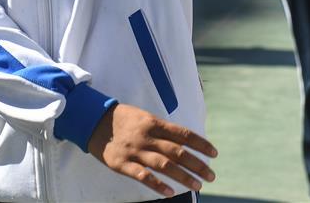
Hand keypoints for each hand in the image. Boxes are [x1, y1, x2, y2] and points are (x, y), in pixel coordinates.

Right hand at [88, 103, 216, 197]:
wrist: (95, 121)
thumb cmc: (124, 119)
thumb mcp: (145, 117)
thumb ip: (162, 129)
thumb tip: (184, 141)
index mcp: (154, 123)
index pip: (183, 134)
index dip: (200, 144)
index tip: (214, 153)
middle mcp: (148, 137)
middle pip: (177, 151)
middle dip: (197, 164)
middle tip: (211, 175)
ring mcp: (135, 151)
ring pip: (164, 164)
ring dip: (183, 176)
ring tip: (198, 185)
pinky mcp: (122, 164)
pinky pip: (142, 176)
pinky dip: (157, 185)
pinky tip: (170, 192)